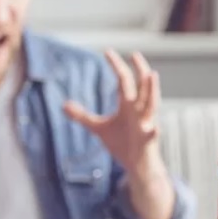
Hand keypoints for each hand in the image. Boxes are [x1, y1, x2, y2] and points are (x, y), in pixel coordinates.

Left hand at [63, 50, 159, 172]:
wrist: (137, 166)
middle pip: (141, 86)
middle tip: (134, 54)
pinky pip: (152, 135)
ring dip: (152, 90)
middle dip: (138, 70)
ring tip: (152, 75)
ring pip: (151, 104)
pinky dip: (153, 131)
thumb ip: (83, 116)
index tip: (107, 51)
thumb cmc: (122, 144)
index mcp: (128, 105)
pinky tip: (154, 127)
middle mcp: (139, 111)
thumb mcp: (99, 128)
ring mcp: (145, 124)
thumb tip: (63, 105)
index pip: (123, 80)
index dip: (116, 66)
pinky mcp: (148, 141)